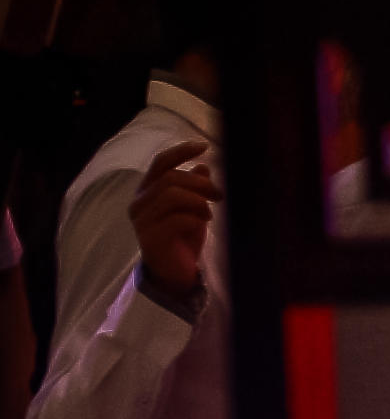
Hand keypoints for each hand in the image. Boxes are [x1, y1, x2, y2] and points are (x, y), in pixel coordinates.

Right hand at [133, 142, 217, 302]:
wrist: (175, 271)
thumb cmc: (183, 237)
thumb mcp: (193, 208)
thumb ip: (194, 188)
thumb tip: (203, 167)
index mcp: (148, 190)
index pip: (161, 162)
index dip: (181, 151)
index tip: (205, 147)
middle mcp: (139, 202)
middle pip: (171, 178)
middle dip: (201, 184)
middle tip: (220, 196)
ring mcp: (142, 220)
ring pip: (173, 195)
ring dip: (199, 202)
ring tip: (209, 214)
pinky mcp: (150, 237)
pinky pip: (177, 218)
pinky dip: (196, 218)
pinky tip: (203, 224)